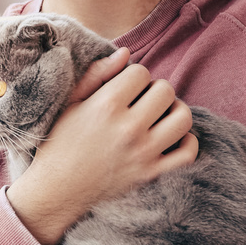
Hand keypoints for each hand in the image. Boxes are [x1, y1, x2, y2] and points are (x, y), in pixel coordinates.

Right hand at [7, 48, 197, 244]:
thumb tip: (126, 52)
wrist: (56, 192)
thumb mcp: (71, 104)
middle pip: (165, 90)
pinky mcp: (153, 175)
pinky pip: (189, 152)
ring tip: (159, 116)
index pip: (141, 72)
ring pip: (183, 117)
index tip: (125, 88)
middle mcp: (128, 128)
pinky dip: (186, 141)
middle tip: (142, 101)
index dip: (133, 76)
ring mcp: (144, 153)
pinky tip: (170, 138)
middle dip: (154, 90)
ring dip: (174, 111)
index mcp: (106, 106)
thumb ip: (97, 74)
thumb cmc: (60, 144)